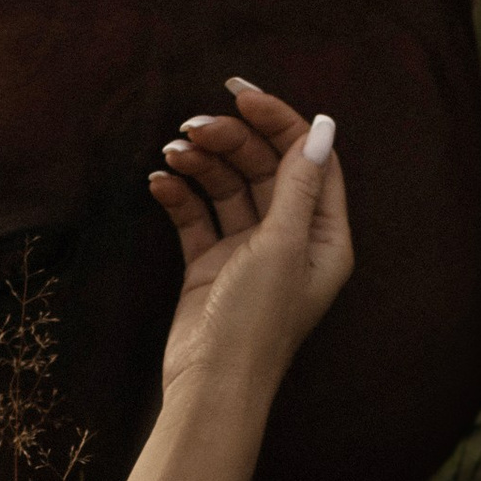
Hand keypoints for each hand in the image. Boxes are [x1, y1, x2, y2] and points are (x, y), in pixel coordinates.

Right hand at [147, 81, 353, 410]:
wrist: (211, 385)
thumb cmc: (256, 322)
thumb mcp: (283, 244)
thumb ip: (298, 182)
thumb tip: (322, 126)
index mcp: (322, 235)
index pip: (306, 159)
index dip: (278, 121)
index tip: (239, 94)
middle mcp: (289, 239)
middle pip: (263, 167)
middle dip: (230, 141)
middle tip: (193, 127)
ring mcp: (247, 252)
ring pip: (227, 187)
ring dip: (200, 164)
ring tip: (172, 152)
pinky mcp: (209, 265)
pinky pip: (195, 216)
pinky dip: (179, 195)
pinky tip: (158, 182)